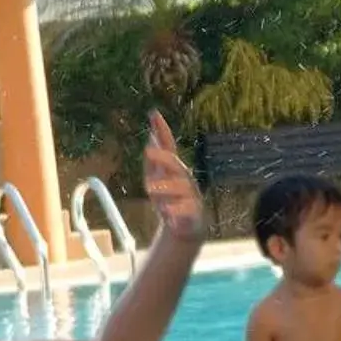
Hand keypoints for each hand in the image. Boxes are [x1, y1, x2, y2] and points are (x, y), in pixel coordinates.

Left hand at [142, 113, 204, 241]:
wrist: (183, 226)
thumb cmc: (168, 198)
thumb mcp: (156, 179)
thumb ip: (152, 161)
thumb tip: (151, 139)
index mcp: (174, 168)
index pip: (169, 146)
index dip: (162, 130)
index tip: (154, 114)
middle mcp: (184, 178)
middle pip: (176, 165)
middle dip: (163, 157)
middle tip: (148, 151)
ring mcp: (190, 195)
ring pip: (181, 188)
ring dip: (166, 186)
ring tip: (150, 188)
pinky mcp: (193, 213)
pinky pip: (186, 211)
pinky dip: (176, 211)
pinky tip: (167, 213)